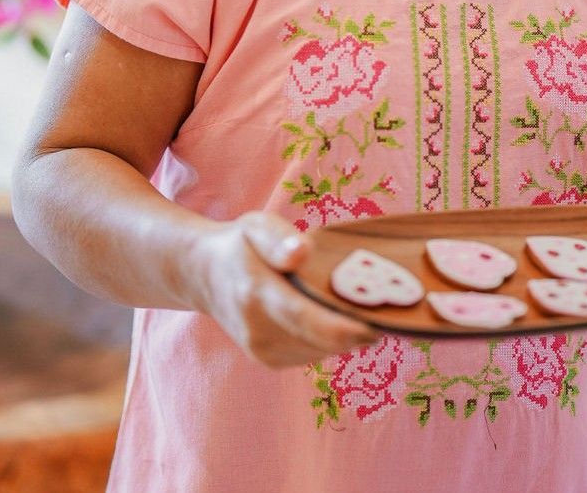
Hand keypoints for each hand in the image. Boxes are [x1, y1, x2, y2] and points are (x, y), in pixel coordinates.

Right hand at [188, 210, 378, 367]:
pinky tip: (329, 314)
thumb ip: (279, 238)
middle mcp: (257, 330)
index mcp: (255, 292)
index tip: (377, 326)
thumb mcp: (255, 226)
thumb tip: (302, 252)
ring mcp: (261, 350)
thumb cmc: (239, 244)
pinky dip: (327, 338)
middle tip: (382, 306)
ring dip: (343, 333)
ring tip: (355, 303)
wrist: (203, 275)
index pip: (304, 318)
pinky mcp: (268, 360)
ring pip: (321, 349)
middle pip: (320, 339)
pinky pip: (312, 352)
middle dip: (354, 328)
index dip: (343, 328)